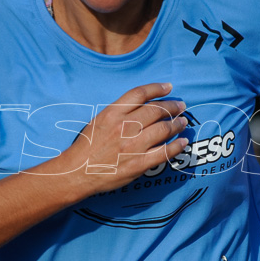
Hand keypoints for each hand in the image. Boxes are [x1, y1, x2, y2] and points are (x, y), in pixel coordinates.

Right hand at [66, 82, 188, 195]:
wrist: (77, 173)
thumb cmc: (86, 146)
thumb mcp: (99, 121)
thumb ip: (119, 112)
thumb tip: (142, 106)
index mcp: (113, 113)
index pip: (140, 94)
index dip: (157, 88)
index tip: (169, 87)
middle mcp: (124, 126)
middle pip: (156, 110)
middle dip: (172, 106)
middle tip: (180, 106)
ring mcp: (133, 145)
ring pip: (163, 129)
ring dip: (177, 124)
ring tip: (183, 122)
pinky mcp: (139, 164)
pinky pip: (164, 152)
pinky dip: (177, 146)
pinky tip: (183, 142)